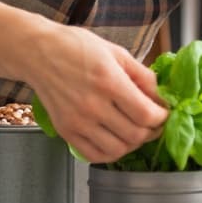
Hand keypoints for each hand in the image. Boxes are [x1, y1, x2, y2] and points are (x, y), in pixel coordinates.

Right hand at [24, 24, 168, 162]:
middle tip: (154, 123)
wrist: (37, 53)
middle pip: (135, 135)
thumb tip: (161, 97)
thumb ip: (142, 75)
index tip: (164, 113)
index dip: (162, 118)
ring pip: (118, 150)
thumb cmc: (76, 46)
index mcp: (109, 82)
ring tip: (135, 131)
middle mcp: (93, 105)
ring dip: (133, 144)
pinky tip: (116, 140)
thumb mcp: (115, 52)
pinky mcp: (66, 131)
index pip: (146, 114)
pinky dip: (111, 153)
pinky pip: (95, 155)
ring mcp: (78, 122)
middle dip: (152, 131)